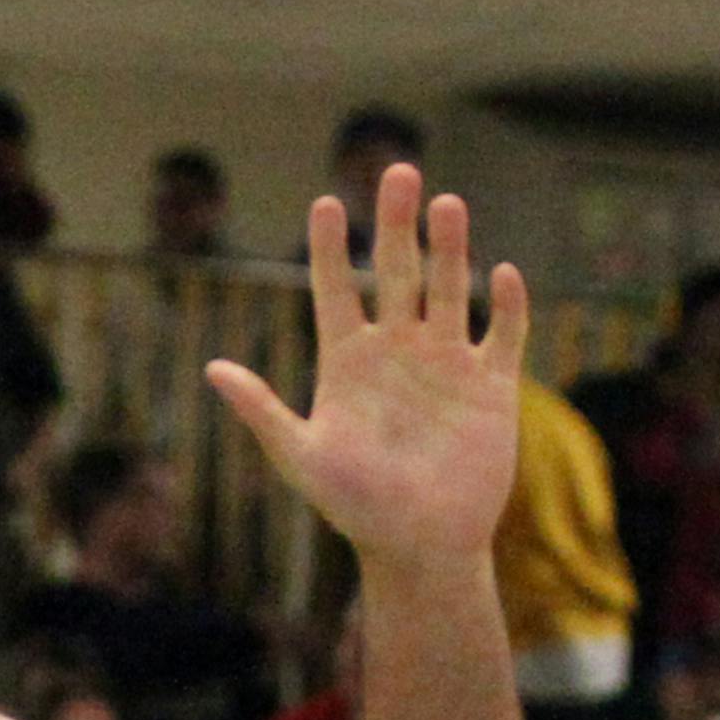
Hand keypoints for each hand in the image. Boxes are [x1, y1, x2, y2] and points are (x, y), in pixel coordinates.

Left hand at [206, 165, 526, 566]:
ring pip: (450, 287)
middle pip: (397, 270)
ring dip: (450, 247)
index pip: (337, 289)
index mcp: (348, 362)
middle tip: (399, 173)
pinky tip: (502, 275)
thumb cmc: (356, 509)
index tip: (325, 204)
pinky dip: (508, 304)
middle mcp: (398, 351)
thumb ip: (263, 411)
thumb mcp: (302, 458)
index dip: (330, 248)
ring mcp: (447, 362)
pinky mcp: (491, 384)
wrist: (420, 547)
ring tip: (447, 204)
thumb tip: (212, 369)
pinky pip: (504, 332)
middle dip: (397, 223)